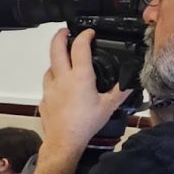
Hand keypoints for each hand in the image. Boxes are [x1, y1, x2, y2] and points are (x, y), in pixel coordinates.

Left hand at [39, 27, 128, 154]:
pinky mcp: (44, 98)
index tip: (90, 33)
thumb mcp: (108, 106)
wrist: (64, 141)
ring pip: (49, 66)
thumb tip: (129, 84)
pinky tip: (60, 84)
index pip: (80, 46)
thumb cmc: (85, 124)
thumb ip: (120, 92)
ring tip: (65, 59)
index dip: (85, 35)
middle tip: (66, 31)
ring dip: (56, 59)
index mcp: (80, 76)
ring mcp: (50, 88)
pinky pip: (47, 84)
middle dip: (61, 35)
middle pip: (56, 48)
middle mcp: (62, 78)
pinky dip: (54, 79)